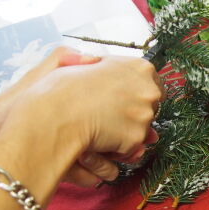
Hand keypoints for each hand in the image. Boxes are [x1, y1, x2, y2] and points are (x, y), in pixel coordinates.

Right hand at [0, 48, 163, 185]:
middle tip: (109, 115)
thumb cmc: (62, 89)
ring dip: (125, 131)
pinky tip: (100, 140)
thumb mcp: (82, 62)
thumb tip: (97, 61)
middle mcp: (149, 90)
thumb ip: (100, 62)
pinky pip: (131, 147)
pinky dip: (118, 148)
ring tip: (101, 127)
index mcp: (140, 67)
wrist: (54, 114)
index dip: (136, 91)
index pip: (153, 82)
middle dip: (134, 113)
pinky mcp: (136, 138)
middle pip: (151, 107)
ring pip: (142, 129)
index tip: (123, 98)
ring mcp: (145, 116)